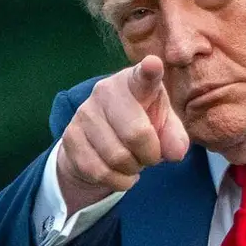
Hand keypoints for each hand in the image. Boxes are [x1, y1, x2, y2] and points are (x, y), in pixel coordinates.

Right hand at [56, 55, 189, 213]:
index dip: (150, 71)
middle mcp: (106, 91)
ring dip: (133, 169)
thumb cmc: (140, 125)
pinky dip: (118, 181)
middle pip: (136, 134)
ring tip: (133, 161)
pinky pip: (100, 171)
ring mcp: (84, 113)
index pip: (143, 77)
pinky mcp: (70, 137)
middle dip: (150, 155)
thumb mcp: (164, 127)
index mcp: (135, 82)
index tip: (154, 64)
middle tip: (151, 156)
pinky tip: (121, 173)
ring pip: (117, 157)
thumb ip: (175, 138)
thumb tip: (175, 152)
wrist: (99, 142)